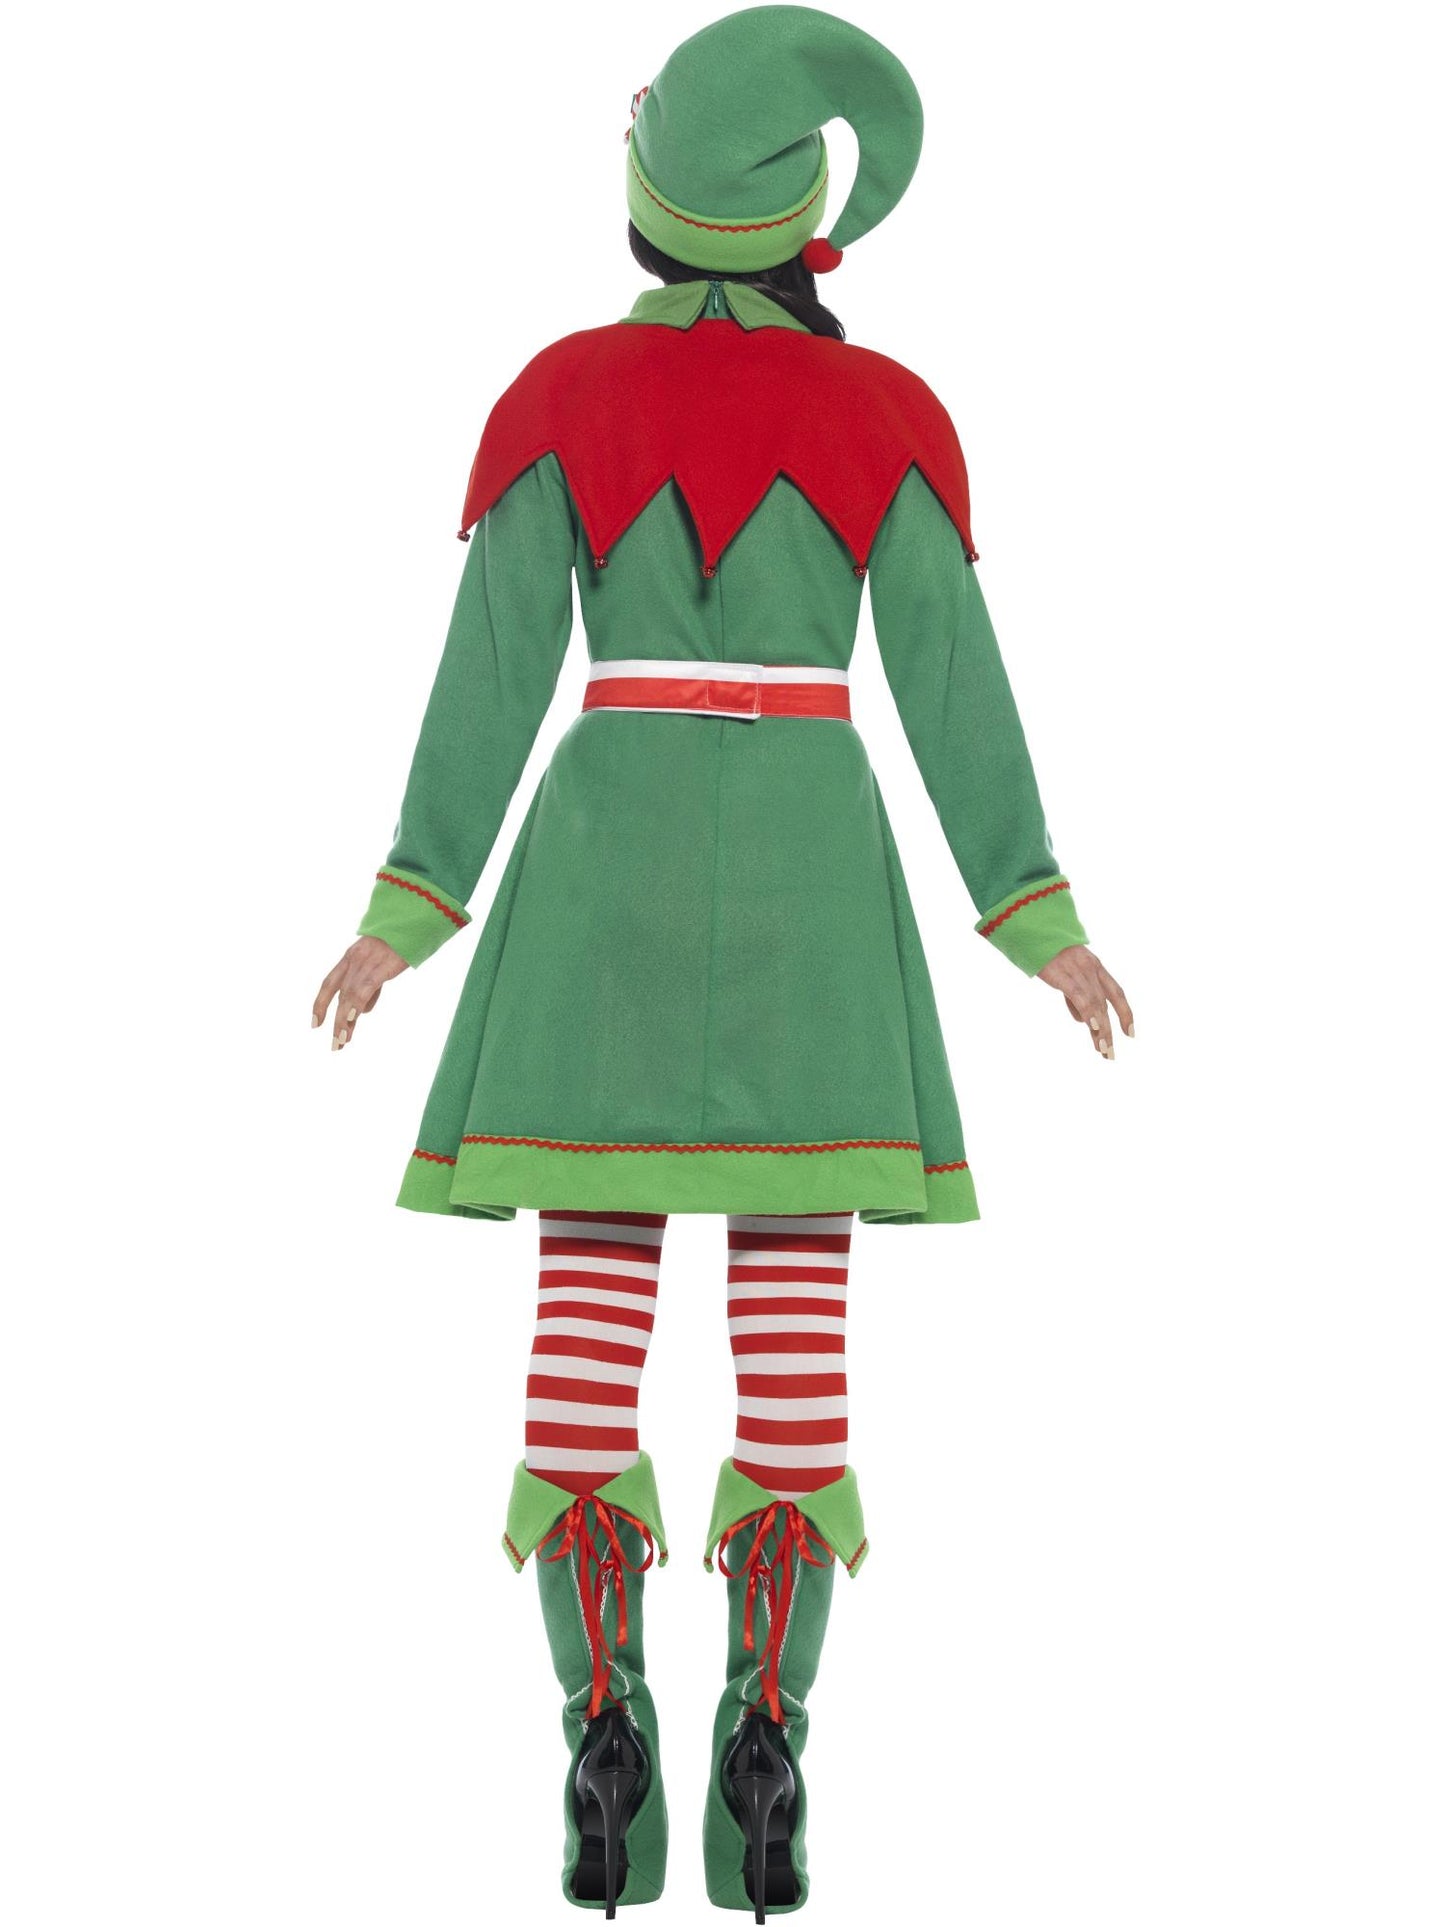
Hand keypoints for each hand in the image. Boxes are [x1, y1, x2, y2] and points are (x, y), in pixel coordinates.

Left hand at [312, 936, 409, 1049]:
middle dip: (333, 1021)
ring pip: (350, 995)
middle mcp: (354, 960)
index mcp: (351, 957)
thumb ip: (371, 985)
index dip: (320, 1003)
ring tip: (343, 1040)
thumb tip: (364, 1011)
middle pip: (339, 994)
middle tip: (335, 1045)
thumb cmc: (400, 942)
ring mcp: (367, 962)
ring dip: (345, 1020)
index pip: (329, 983)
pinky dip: (357, 1004)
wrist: (414, 919)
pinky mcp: (383, 965)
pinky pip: (365, 988)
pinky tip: (352, 1019)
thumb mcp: (380, 963)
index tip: (314, 1024)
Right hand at [1036, 945, 1133, 1060]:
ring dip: (1099, 1029)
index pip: (1116, 993)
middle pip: (1105, 1004)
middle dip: (1110, 1031)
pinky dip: (1087, 1011)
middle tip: (1110, 1055)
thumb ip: (1075, 995)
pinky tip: (1092, 1027)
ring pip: (1094, 1004)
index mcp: (1095, 966)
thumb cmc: (1045, 950)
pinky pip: (1078, 995)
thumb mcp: (1065, 972)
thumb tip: (1083, 1021)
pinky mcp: (1061, 973)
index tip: (1131, 1034)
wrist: (1031, 927)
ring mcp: (1077, 970)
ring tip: (1102, 1050)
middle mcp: (1091, 968)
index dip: (1125, 1013)